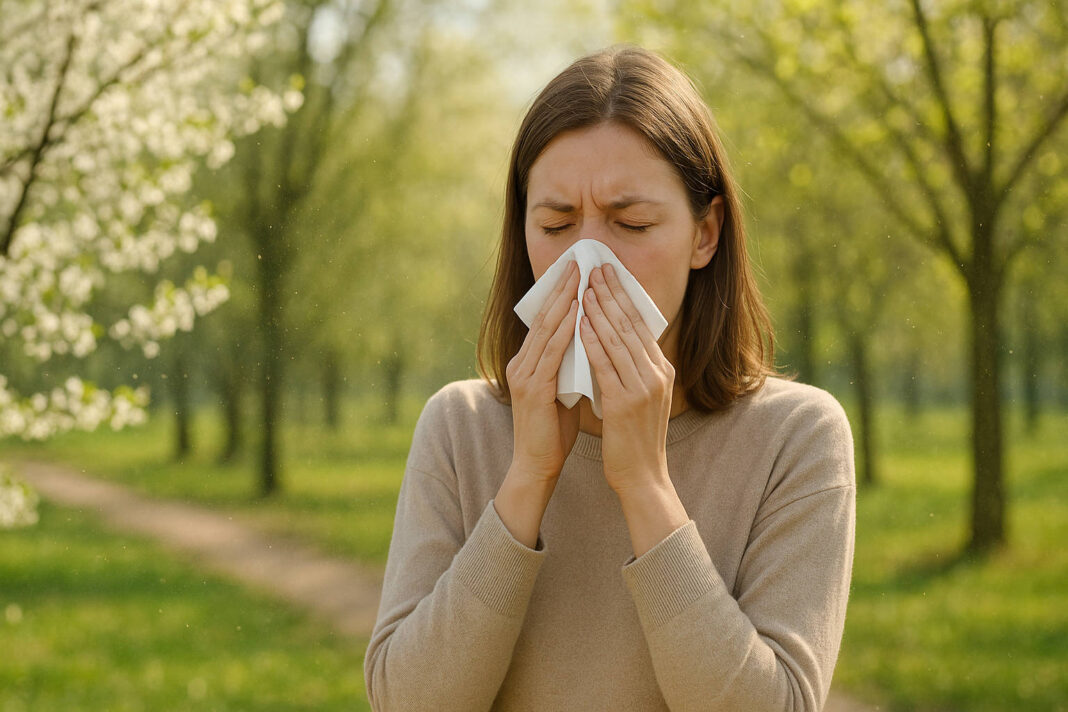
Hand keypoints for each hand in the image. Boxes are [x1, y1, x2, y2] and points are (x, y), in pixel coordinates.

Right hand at [506, 259, 581, 485]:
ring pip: (546, 330)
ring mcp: (524, 375)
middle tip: (578, 262)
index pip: (546, 321)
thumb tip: (591, 343)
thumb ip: (570, 366)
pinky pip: (551, 353)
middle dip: (562, 288)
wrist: (537, 465)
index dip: (560, 294)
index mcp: (528, 363)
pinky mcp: (532, 388)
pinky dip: (565, 330)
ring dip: (564, 301)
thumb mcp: (564, 389)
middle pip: (543, 318)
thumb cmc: (553, 430)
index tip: (577, 271)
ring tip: (579, 278)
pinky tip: (576, 313)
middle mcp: (521, 363)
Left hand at [579, 263, 673, 494]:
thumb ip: (630, 370)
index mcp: (662, 371)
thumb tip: (609, 341)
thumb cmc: (634, 439)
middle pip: (631, 326)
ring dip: (598, 311)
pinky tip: (580, 325)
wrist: (643, 477)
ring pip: (618, 340)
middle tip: (595, 269)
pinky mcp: (626, 403)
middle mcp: (657, 375)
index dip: (623, 297)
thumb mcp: (639, 397)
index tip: (608, 275)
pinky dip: (592, 342)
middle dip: (611, 295)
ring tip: (583, 289)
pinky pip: (605, 365)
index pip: (641, 325)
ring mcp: (644, 388)